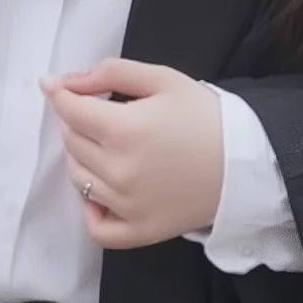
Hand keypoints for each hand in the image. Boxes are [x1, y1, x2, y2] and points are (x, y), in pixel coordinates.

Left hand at [39, 57, 224, 249]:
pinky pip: (96, 228)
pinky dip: (91, 210)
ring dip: (82, 158)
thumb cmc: (206, 116)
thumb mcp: (163, 79)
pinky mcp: (140, 230)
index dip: (59, 93)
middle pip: (72, 142)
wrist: (247, 161)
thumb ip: (111, 73)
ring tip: (107, 146)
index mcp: (124, 130)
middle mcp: (119, 170)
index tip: (54, 85)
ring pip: (78, 180)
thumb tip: (65, 81)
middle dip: (76, 122)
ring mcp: (127, 205)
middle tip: (99, 113)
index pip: (69, 110)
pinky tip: (101, 193)